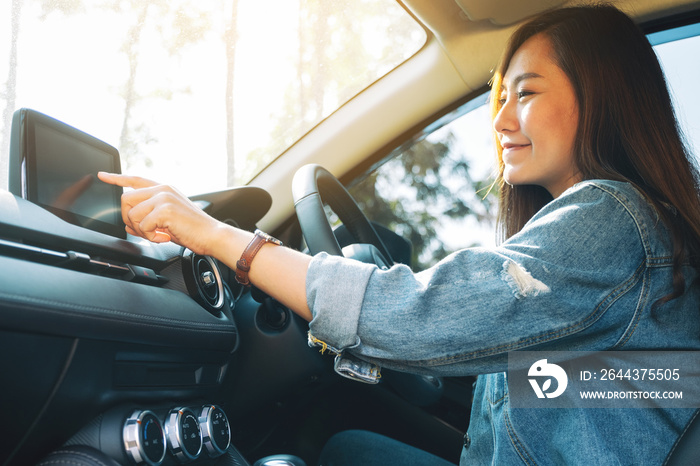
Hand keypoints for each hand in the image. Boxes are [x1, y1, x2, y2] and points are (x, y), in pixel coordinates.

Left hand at [97, 172, 222, 254]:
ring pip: (132, 214)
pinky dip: (150, 237)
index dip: (116, 178)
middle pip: (126, 199)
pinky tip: (164, 237)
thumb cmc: (193, 229)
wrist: (211, 235)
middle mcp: (162, 189)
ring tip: (157, 235)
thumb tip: (129, 223)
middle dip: (128, 219)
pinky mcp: (165, 209)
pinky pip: (142, 225)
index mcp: (164, 189)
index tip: (102, 175)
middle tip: (143, 230)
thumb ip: (149, 215)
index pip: (135, 179)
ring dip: (141, 230)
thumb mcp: (168, 218)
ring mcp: (163, 198)